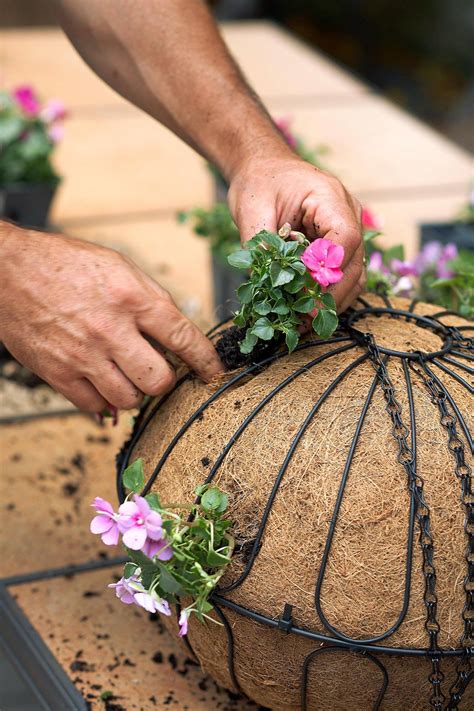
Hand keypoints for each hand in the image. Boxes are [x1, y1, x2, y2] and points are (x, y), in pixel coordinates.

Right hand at [0, 223, 222, 411]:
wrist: (8, 269)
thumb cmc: (66, 264)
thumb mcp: (119, 266)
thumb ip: (152, 300)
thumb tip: (176, 336)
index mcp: (131, 297)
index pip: (184, 337)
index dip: (206, 361)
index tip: (214, 372)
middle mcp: (110, 329)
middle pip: (158, 380)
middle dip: (165, 380)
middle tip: (158, 370)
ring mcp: (82, 355)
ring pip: (129, 399)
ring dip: (135, 392)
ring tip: (126, 374)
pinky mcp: (57, 373)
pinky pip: (95, 407)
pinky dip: (104, 402)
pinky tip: (102, 383)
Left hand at [228, 156, 363, 312]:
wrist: (263, 168)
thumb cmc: (259, 182)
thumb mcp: (252, 209)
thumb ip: (261, 246)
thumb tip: (266, 286)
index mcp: (329, 197)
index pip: (345, 238)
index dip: (328, 271)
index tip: (305, 295)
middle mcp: (348, 213)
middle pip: (353, 263)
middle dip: (329, 296)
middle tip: (303, 321)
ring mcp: (348, 230)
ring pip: (354, 275)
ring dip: (331, 302)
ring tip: (304, 324)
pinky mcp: (340, 245)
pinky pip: (343, 275)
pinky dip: (327, 296)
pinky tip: (307, 313)